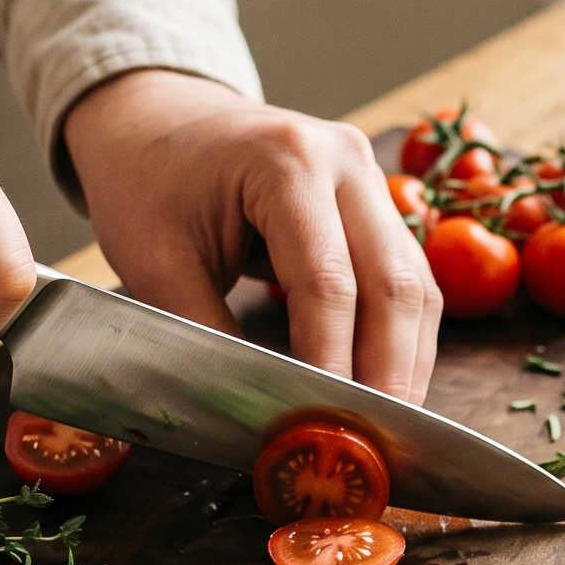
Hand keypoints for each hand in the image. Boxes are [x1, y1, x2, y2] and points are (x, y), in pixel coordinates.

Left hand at [62, 70, 439, 403]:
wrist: (157, 118)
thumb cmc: (147, 181)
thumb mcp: (154, 261)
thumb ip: (206, 336)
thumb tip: (258, 416)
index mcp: (286, 160)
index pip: (329, 283)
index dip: (332, 364)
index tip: (325, 429)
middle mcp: (345, 160)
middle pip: (395, 285)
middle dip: (389, 375)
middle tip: (376, 446)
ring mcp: (370, 178)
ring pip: (417, 286)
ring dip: (406, 363)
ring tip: (386, 429)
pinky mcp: (377, 203)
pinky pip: (408, 279)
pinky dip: (401, 339)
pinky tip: (384, 386)